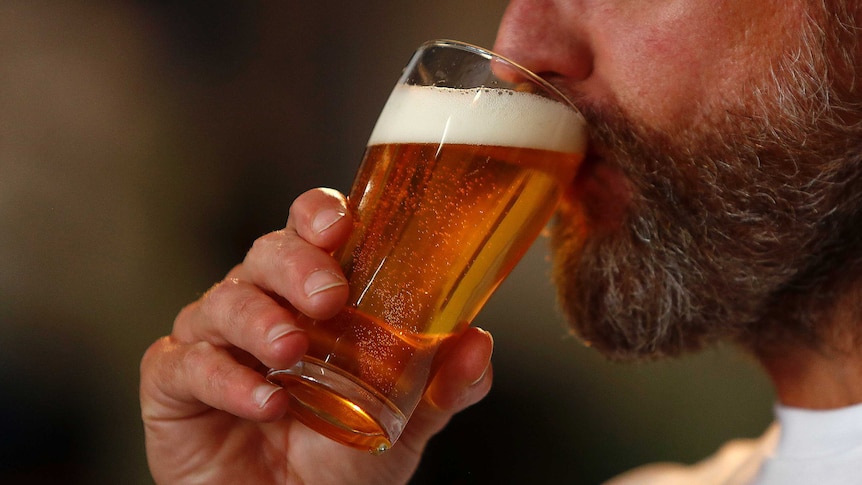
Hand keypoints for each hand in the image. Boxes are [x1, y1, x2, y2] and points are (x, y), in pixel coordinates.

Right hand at [140, 188, 493, 484]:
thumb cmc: (341, 463)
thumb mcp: (404, 424)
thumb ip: (442, 385)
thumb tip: (478, 344)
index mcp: (311, 298)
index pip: (308, 232)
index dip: (318, 214)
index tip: (342, 225)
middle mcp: (261, 307)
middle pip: (264, 254)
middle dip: (294, 265)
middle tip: (327, 297)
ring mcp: (213, 342)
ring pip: (221, 301)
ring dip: (258, 320)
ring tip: (291, 351)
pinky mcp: (173, 385)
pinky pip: (184, 365)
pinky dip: (223, 379)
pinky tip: (263, 403)